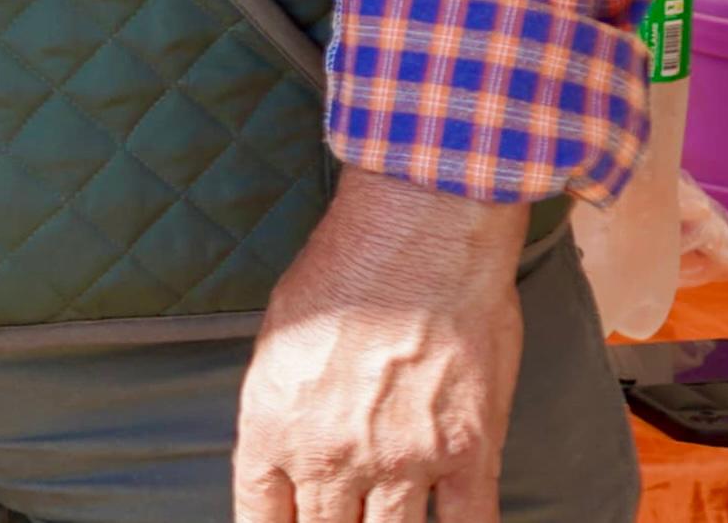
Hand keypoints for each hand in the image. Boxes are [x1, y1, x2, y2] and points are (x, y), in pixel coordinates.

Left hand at [234, 166, 527, 522]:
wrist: (418, 234)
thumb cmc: (344, 269)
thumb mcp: (280, 339)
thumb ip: (281, 406)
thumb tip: (285, 449)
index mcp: (273, 424)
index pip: (260, 516)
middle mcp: (331, 454)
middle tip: (339, 516)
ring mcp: (402, 461)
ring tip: (385, 520)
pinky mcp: (467, 454)